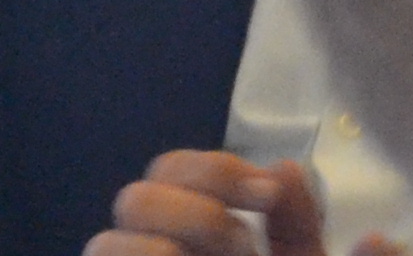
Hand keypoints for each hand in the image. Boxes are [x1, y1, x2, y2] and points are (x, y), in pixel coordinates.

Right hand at [88, 149, 397, 255]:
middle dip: (199, 201)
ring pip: (116, 221)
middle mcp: (171, 255)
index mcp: (214, 245)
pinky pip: (99, 250)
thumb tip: (290, 165)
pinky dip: (137, 255)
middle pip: (147, 183)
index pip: (189, 170)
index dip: (221, 167)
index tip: (267, 191)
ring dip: (174, 230)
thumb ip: (313, 236)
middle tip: (243, 243)